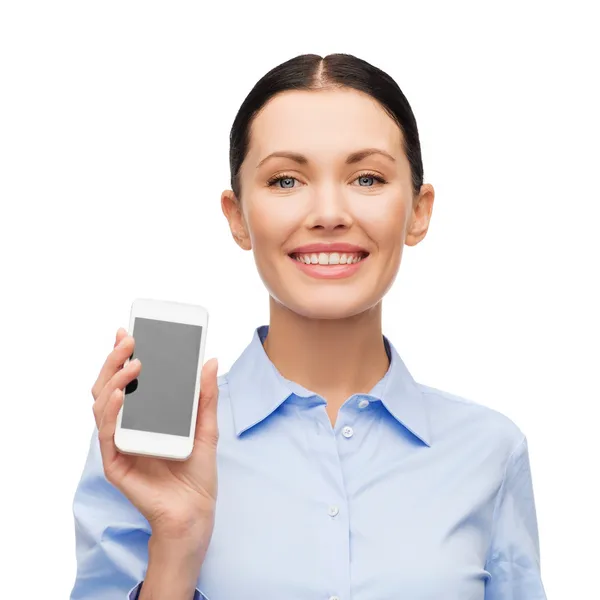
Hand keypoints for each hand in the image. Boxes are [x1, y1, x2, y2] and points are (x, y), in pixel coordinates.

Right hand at [91, 328, 218, 544]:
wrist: (195, 510)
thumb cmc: (197, 471)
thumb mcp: (207, 426)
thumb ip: (205, 395)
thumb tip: (209, 361)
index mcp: (145, 416)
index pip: (126, 380)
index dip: (122, 356)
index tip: (128, 332)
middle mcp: (127, 426)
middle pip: (108, 387)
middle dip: (114, 360)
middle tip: (128, 340)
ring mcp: (119, 443)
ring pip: (102, 405)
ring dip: (114, 381)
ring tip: (132, 365)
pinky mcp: (116, 463)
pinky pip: (108, 433)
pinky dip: (112, 412)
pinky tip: (121, 396)